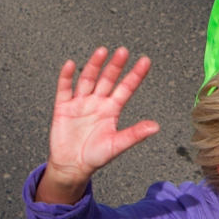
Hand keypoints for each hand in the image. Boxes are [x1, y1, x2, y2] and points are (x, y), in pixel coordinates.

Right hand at [35, 47, 159, 203]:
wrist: (71, 166)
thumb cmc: (96, 156)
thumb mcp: (117, 145)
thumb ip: (134, 134)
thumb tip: (156, 127)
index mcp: (112, 109)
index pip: (126, 88)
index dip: (135, 75)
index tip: (146, 61)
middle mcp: (97, 102)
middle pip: (107, 79)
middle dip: (115, 66)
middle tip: (123, 51)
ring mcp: (80, 103)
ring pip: (88, 80)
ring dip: (94, 66)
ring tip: (102, 52)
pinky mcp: (63, 108)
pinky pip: (64, 89)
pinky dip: (66, 77)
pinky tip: (71, 65)